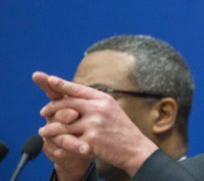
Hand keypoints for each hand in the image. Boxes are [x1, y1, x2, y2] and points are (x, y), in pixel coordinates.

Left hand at [34, 71, 157, 176]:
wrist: (135, 148)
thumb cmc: (121, 129)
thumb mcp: (111, 109)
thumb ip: (94, 103)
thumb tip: (73, 96)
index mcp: (103, 99)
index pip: (78, 89)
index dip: (62, 84)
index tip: (49, 79)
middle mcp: (98, 108)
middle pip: (67, 104)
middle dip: (51, 108)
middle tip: (43, 112)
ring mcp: (95, 124)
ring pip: (63, 124)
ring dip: (50, 128)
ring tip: (43, 130)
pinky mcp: (91, 140)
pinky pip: (69, 140)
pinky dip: (60, 144)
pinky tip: (55, 146)